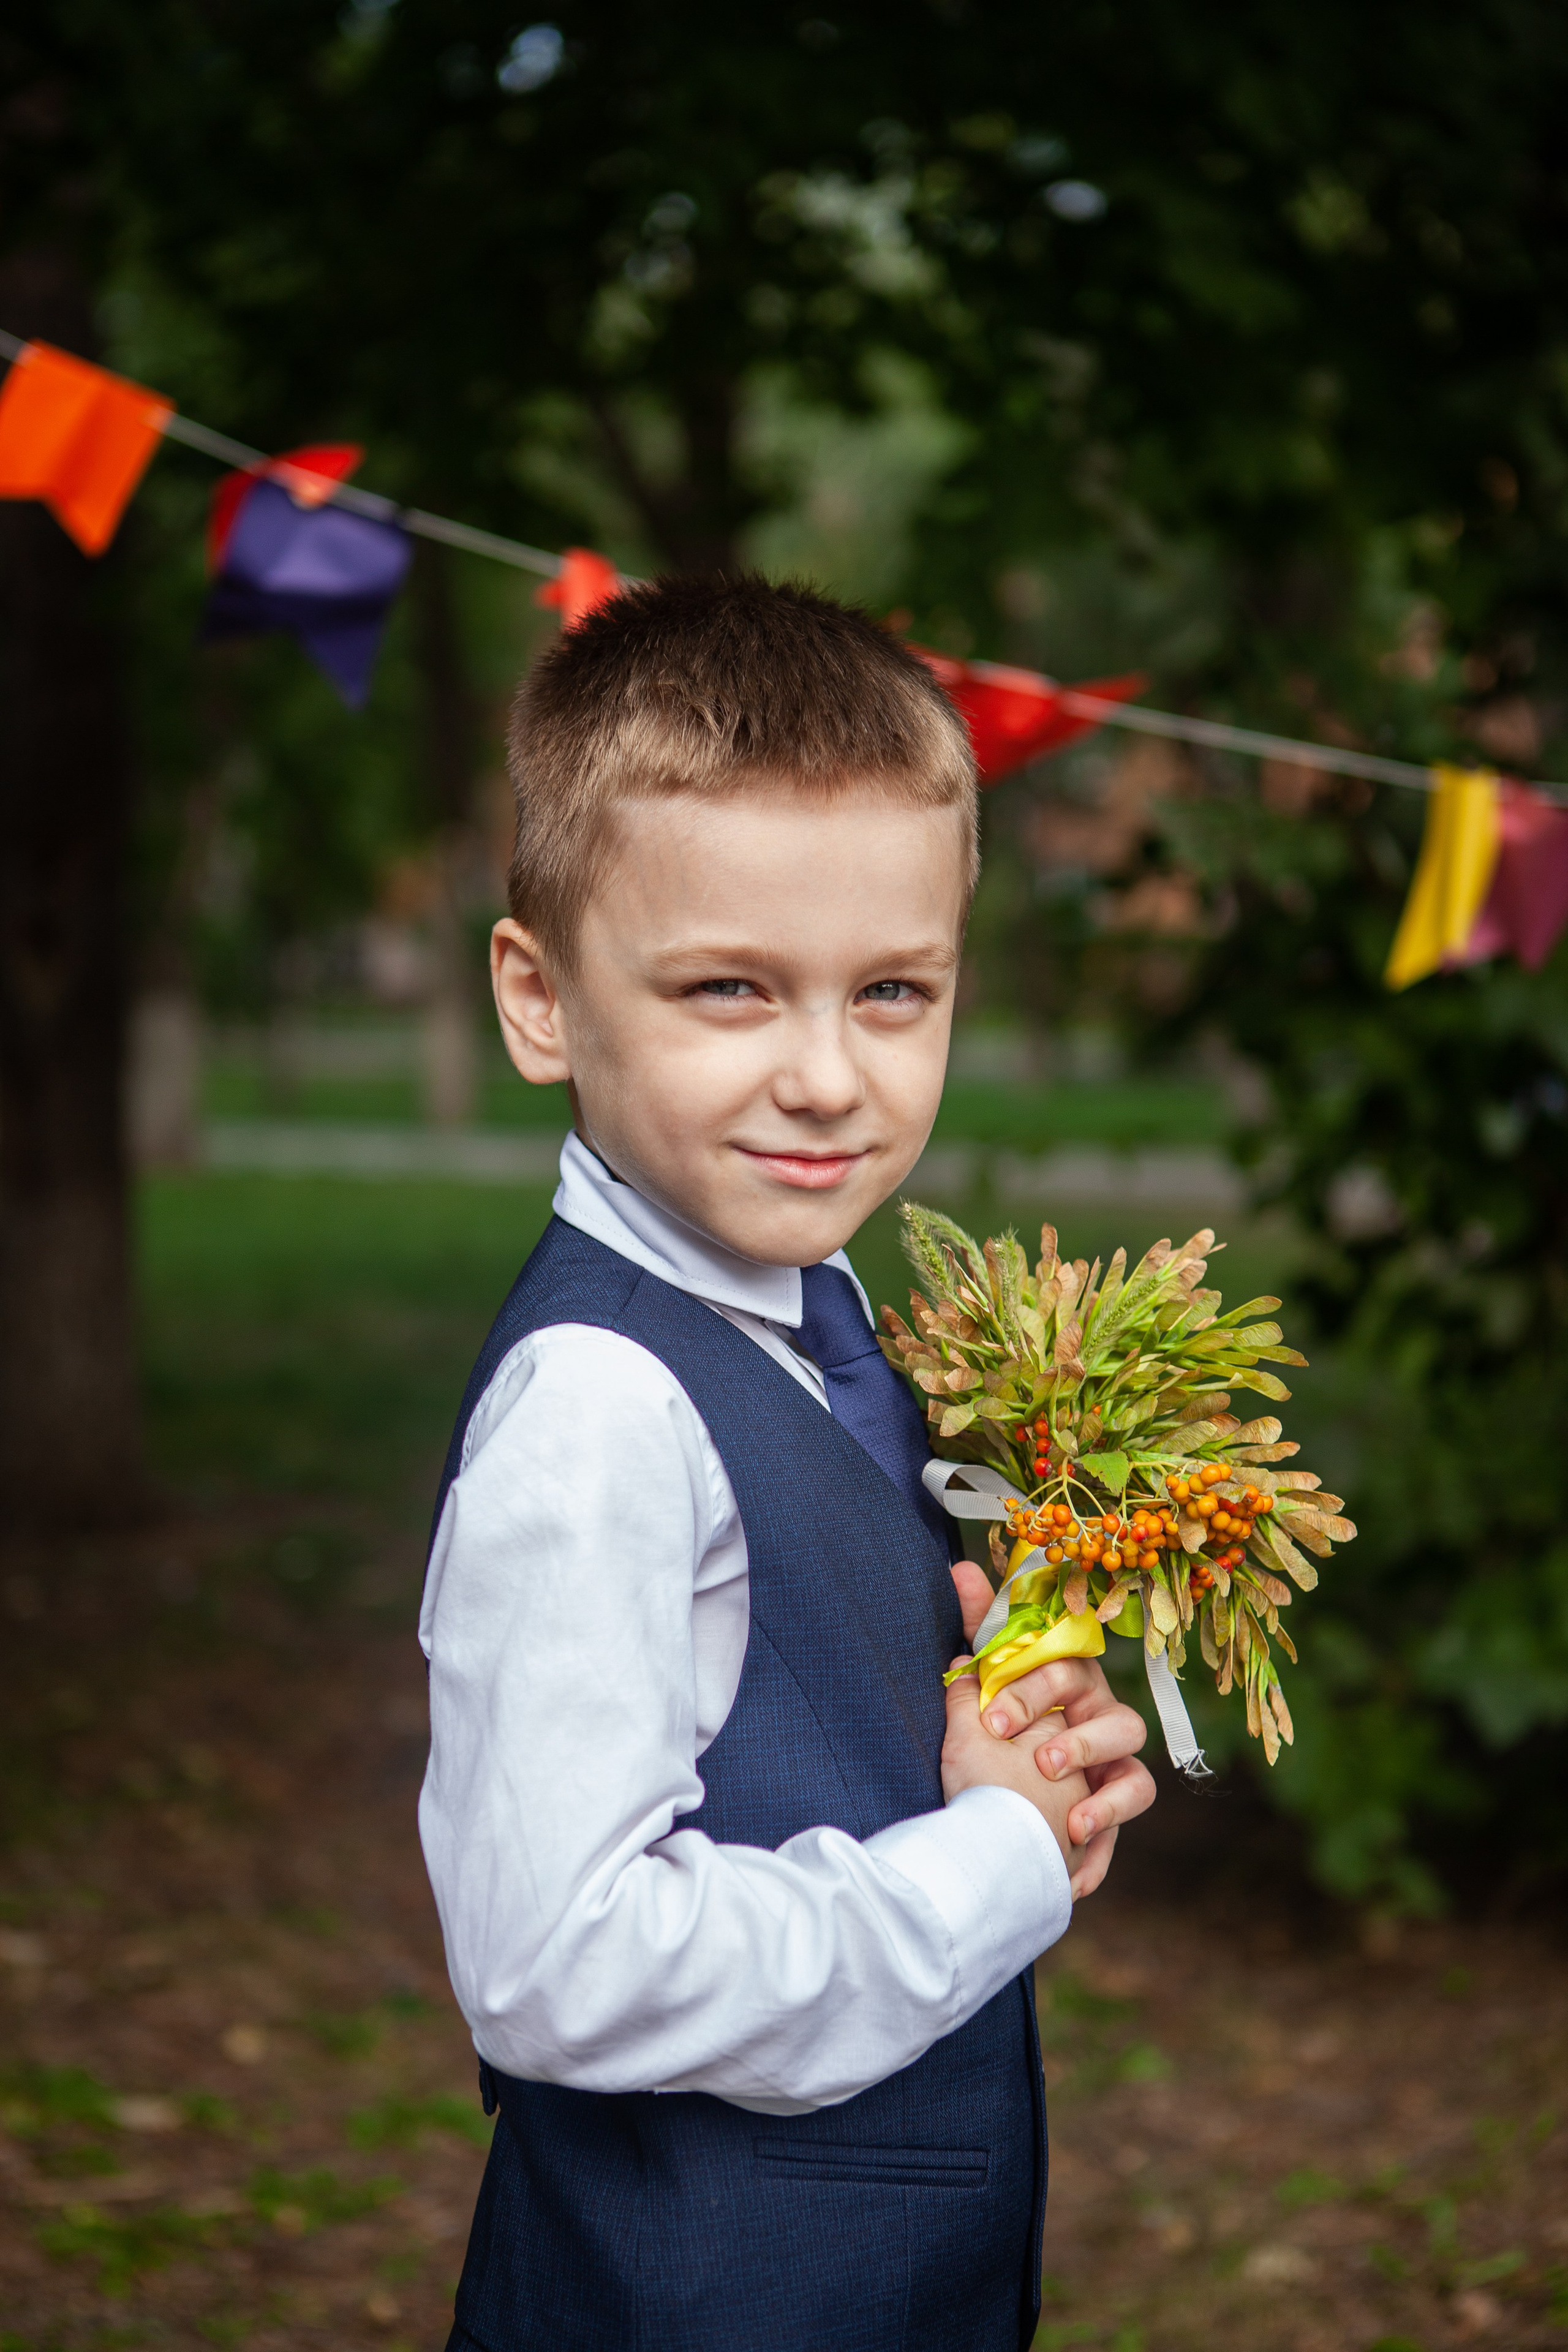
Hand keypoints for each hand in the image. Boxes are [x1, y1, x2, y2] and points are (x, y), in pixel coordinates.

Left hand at [951, 1560, 1155, 1899]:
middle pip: (1119, 1722)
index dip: (1033, 1691)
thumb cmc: (986, 1741)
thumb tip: (961, 1568)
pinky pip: (1121, 1839)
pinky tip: (1070, 1875)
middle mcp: (1098, 1727)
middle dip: (1079, 1742)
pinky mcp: (1106, 1822)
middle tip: (1039, 1762)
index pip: (1068, 1672)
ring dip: (1108, 1800)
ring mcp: (1109, 1777)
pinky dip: (1099, 1857)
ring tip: (1073, 1821)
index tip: (992, 1717)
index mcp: (1068, 1687)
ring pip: (1138, 1778)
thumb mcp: (975, 1687)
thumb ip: (980, 1629)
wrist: (982, 1817)